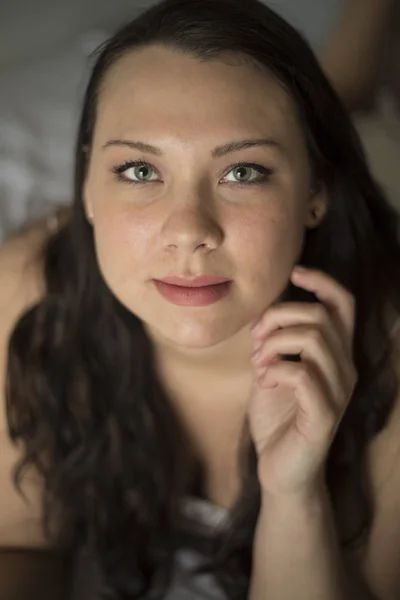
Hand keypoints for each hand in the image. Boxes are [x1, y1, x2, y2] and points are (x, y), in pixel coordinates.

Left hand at [247, 266, 357, 498]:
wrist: (279, 468)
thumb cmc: (276, 417)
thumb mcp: (270, 368)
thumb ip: (272, 341)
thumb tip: (262, 313)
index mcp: (334, 353)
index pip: (343, 304)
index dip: (322, 281)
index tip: (294, 272)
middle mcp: (344, 368)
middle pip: (320, 315)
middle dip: (278, 318)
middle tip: (256, 341)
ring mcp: (338, 391)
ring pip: (312, 338)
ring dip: (274, 344)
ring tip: (258, 363)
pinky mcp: (325, 413)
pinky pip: (302, 373)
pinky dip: (275, 369)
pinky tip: (265, 382)